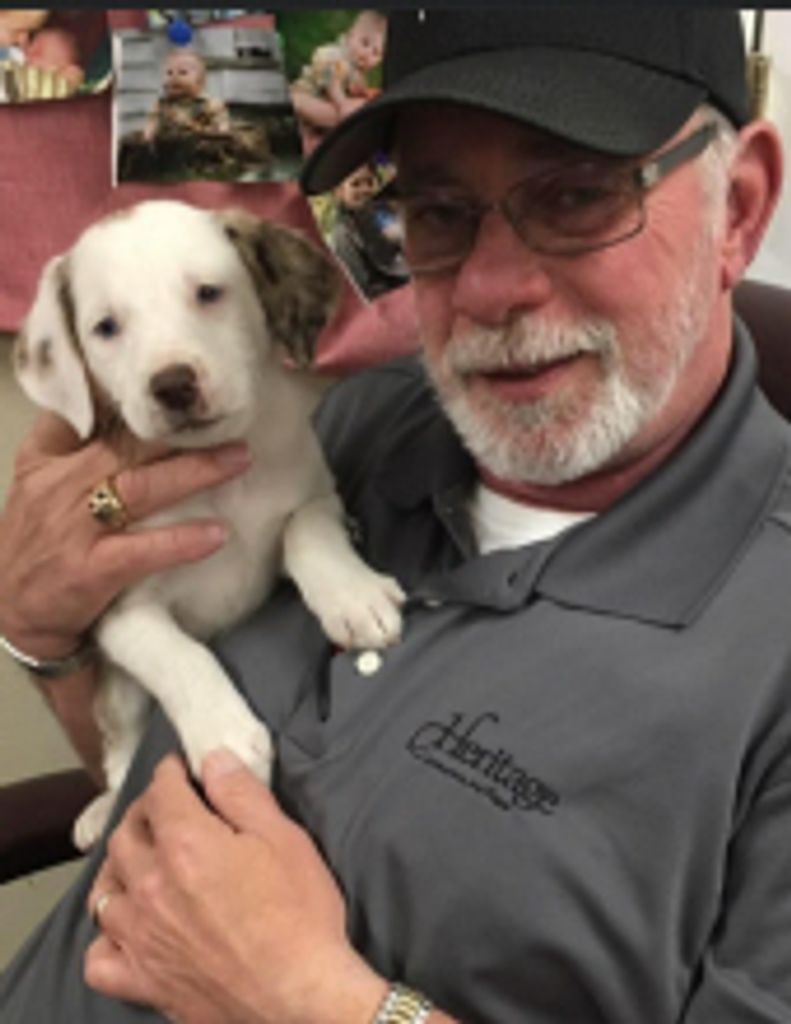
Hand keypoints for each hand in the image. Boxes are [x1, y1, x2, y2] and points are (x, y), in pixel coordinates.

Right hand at [0, 413, 249, 658]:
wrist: (9, 611)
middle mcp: (61, 488)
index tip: (177, 387)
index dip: (132, 398)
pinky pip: (144, 550)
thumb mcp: (36, 481)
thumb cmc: (34, 542)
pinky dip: (182, 540)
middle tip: (229, 418)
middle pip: (128, 447)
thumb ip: (68, 441)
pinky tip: (217, 533)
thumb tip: (111, 398)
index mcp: (48, 461)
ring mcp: (76, 530)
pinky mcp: (92, 571)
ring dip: (195, 472)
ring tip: (237, 460)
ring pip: (141, 489)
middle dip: (180, 431)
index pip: (89, 415)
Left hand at [85, 753, 385, 1023]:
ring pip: (104, 890)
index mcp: (186, 845)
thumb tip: (213, 760)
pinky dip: (107, 938)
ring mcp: (141, 937)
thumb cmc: (300, 917)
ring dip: (119, 867)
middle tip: (165, 808)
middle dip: (143, 812)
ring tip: (141, 860)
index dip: (170, 773)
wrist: (301, 998)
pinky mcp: (144, 982)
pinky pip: (99, 958)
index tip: (180, 769)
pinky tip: (128, 928)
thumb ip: (242, 794)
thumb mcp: (285, 838)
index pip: (161, 792)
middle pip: (125, 835)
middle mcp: (152, 886)